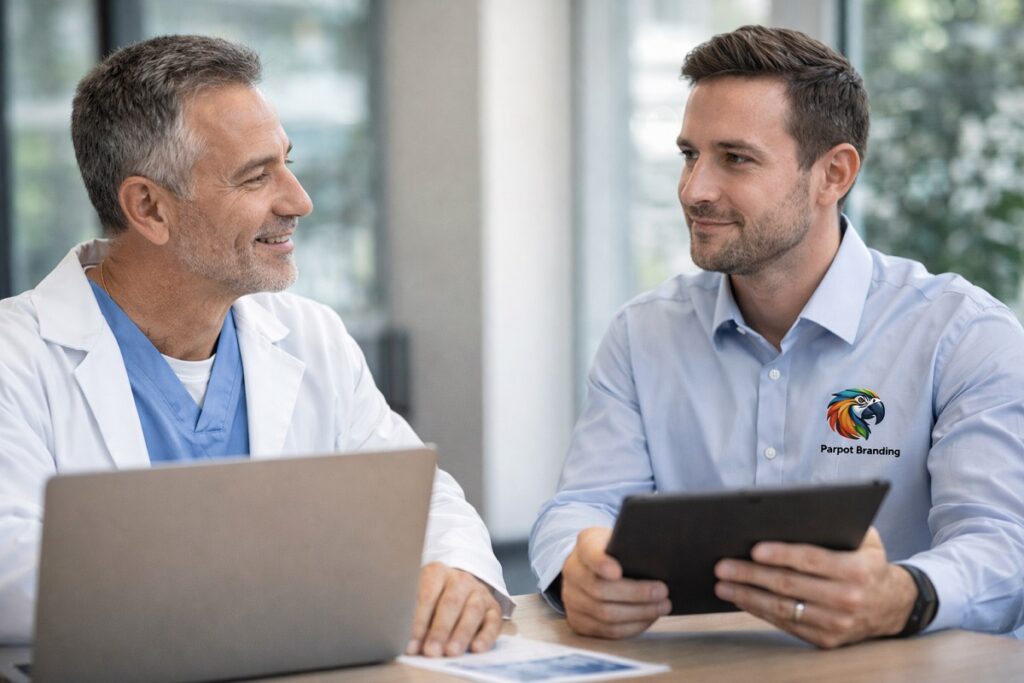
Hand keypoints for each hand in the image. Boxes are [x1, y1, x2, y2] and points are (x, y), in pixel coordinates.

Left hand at [406, 562, 501, 656]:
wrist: (463, 587)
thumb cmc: (435, 598)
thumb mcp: (422, 600)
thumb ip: (418, 620)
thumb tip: (412, 647)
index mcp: (437, 573)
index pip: (427, 596)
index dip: (419, 623)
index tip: (412, 646)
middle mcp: (461, 579)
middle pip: (451, 603)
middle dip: (440, 630)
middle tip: (431, 651)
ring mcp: (480, 592)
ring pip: (473, 611)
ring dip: (461, 634)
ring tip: (451, 652)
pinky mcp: (494, 608)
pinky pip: (493, 622)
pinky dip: (486, 637)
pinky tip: (476, 649)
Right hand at [561, 527, 671, 637]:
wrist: (589, 566)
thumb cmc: (612, 552)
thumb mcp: (619, 538)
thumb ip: (632, 544)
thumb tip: (660, 557)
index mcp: (584, 546)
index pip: (590, 554)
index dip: (601, 564)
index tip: (617, 571)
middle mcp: (572, 572)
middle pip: (600, 590)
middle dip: (636, 594)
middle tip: (662, 592)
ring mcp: (571, 598)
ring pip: (605, 614)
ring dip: (639, 613)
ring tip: (661, 607)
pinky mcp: (578, 620)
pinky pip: (606, 630)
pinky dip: (631, 626)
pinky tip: (647, 618)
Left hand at [713, 527, 916, 647]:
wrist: (894, 605)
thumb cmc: (868, 562)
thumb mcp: (865, 537)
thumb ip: (836, 523)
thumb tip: (794, 512)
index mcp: (858, 570)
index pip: (811, 560)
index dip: (781, 554)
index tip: (753, 550)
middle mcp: (848, 599)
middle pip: (789, 585)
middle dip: (751, 575)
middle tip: (723, 566)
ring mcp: (837, 624)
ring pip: (783, 609)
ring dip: (748, 596)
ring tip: (723, 584)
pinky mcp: (827, 640)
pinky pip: (786, 625)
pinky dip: (760, 611)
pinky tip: (742, 599)